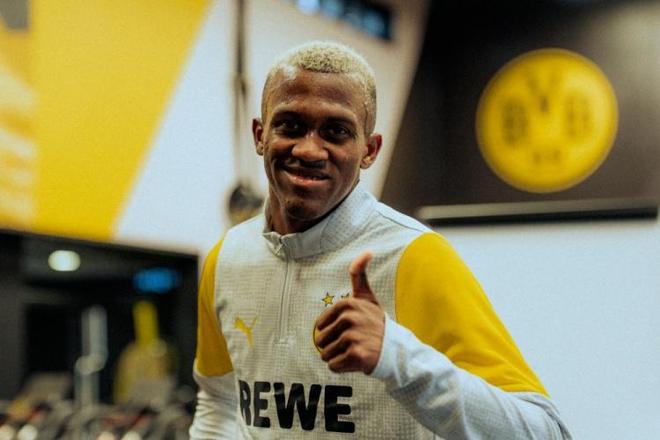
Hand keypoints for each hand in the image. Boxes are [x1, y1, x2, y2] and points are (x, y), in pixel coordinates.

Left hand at [314, 251, 384, 373]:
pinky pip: (333, 365)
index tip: (348, 331)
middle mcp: (350, 319)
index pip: (320, 325)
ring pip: (325, 354)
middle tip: (353, 343)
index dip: (331, 331)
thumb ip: (360, 275)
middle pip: (321, 340)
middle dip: (333, 346)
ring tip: (355, 351)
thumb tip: (367, 251)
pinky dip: (342, 367)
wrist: (396, 351)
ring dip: (337, 357)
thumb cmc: (377, 324)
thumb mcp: (368, 298)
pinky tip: (356, 361)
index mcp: (348, 304)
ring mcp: (353, 337)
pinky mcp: (356, 356)